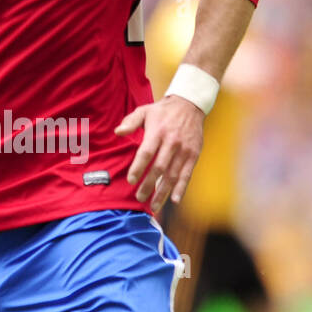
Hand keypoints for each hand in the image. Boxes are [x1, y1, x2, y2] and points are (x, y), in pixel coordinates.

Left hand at [115, 95, 203, 211]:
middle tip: (139, 198)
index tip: (131, 181)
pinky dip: (182, 188)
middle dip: (149, 185)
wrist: (189, 105)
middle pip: (159, 168)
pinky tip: (175, 200)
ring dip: (163, 192)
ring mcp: (184, 150)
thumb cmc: (162, 111)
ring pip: (173, 175)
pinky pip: (187, 174)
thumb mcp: (144, 111)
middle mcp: (172, 142)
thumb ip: (130, 122)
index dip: (138, 168)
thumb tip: (117, 132)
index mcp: (157, 132)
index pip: (146, 153)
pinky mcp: (193, 155)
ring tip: (154, 206)